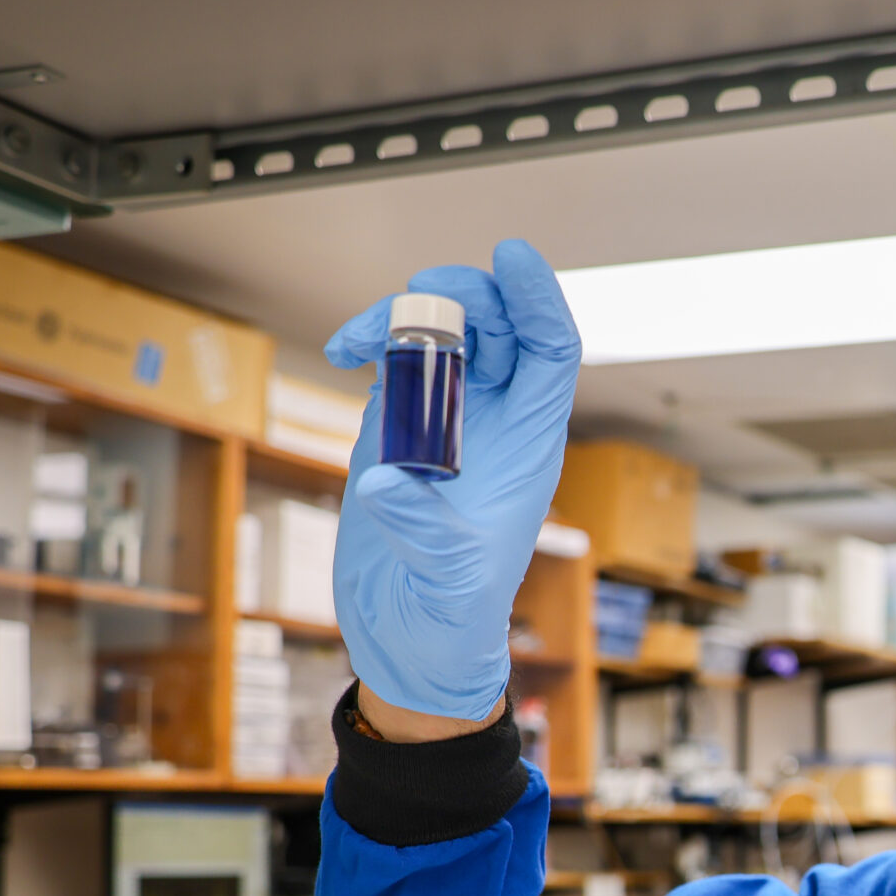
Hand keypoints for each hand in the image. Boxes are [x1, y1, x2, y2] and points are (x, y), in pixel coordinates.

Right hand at [325, 238, 579, 721]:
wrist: (410, 638)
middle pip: (498, 327)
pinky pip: (398, 361)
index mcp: (530, 446)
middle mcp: (496, 423)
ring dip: (409, 315)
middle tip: (418, 296)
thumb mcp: (449, 581)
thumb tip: (388, 482)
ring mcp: (448, 420)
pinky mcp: (401, 427)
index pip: (552, 353)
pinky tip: (343, 350)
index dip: (539, 300)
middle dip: (465, 296)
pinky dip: (372, 340)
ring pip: (447, 335)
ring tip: (362, 334)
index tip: (511, 257)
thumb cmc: (452, 619)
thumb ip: (426, 533)